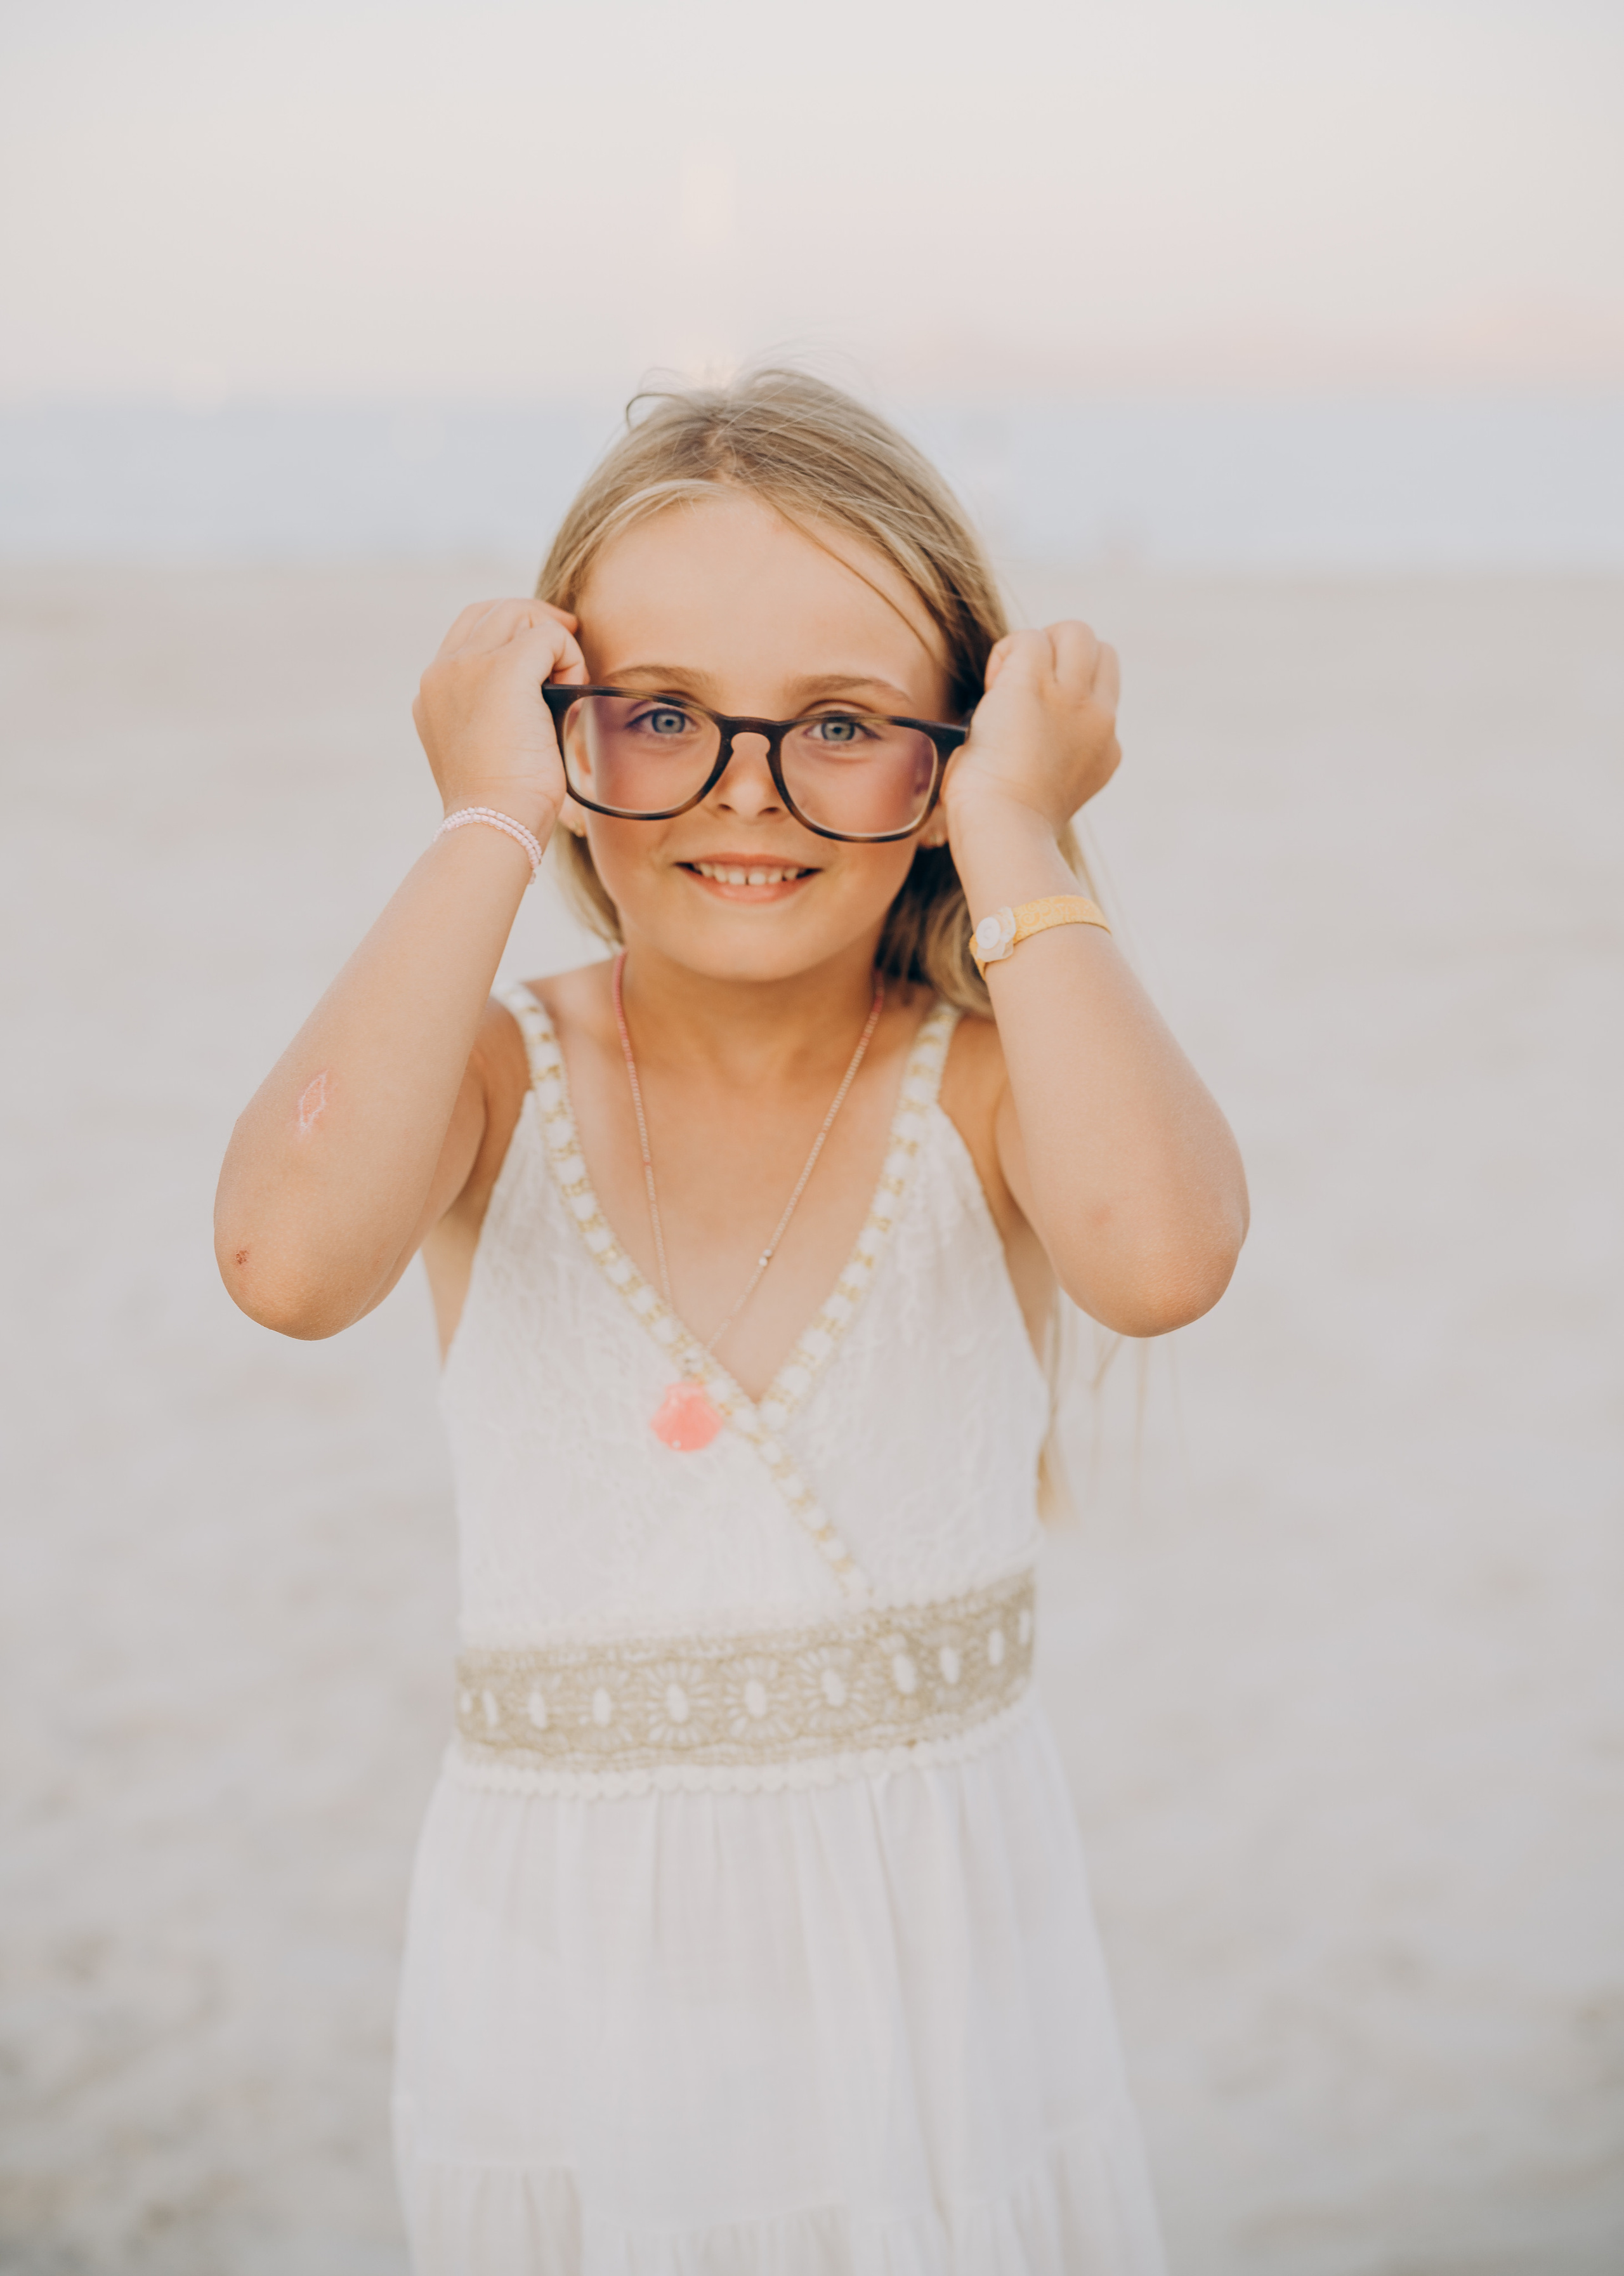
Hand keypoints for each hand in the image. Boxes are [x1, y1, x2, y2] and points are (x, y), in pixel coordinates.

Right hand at [412, 599, 585, 838]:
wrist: (494, 822)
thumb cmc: (501, 803)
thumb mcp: (486, 748)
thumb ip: (494, 711)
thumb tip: (542, 691)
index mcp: (433, 689)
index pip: (471, 628)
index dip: (514, 630)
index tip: (546, 654)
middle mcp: (443, 670)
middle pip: (495, 609)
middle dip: (539, 622)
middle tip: (569, 650)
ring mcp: (468, 665)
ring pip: (522, 614)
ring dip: (556, 643)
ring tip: (569, 686)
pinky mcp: (504, 669)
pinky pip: (549, 636)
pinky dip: (571, 659)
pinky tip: (574, 693)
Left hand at [942, 622, 1120, 840]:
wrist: (1003, 833)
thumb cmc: (1005, 825)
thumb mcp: (1047, 789)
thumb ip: (1052, 754)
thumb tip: (1019, 733)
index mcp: (1104, 749)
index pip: (1101, 689)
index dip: (1066, 687)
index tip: (1032, 719)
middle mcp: (1099, 720)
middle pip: (1098, 649)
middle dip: (1059, 656)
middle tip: (1020, 693)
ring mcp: (1073, 699)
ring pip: (1075, 631)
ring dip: (1035, 647)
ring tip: (1005, 689)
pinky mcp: (1035, 684)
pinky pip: (1027, 639)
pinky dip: (1005, 655)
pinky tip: (990, 692)